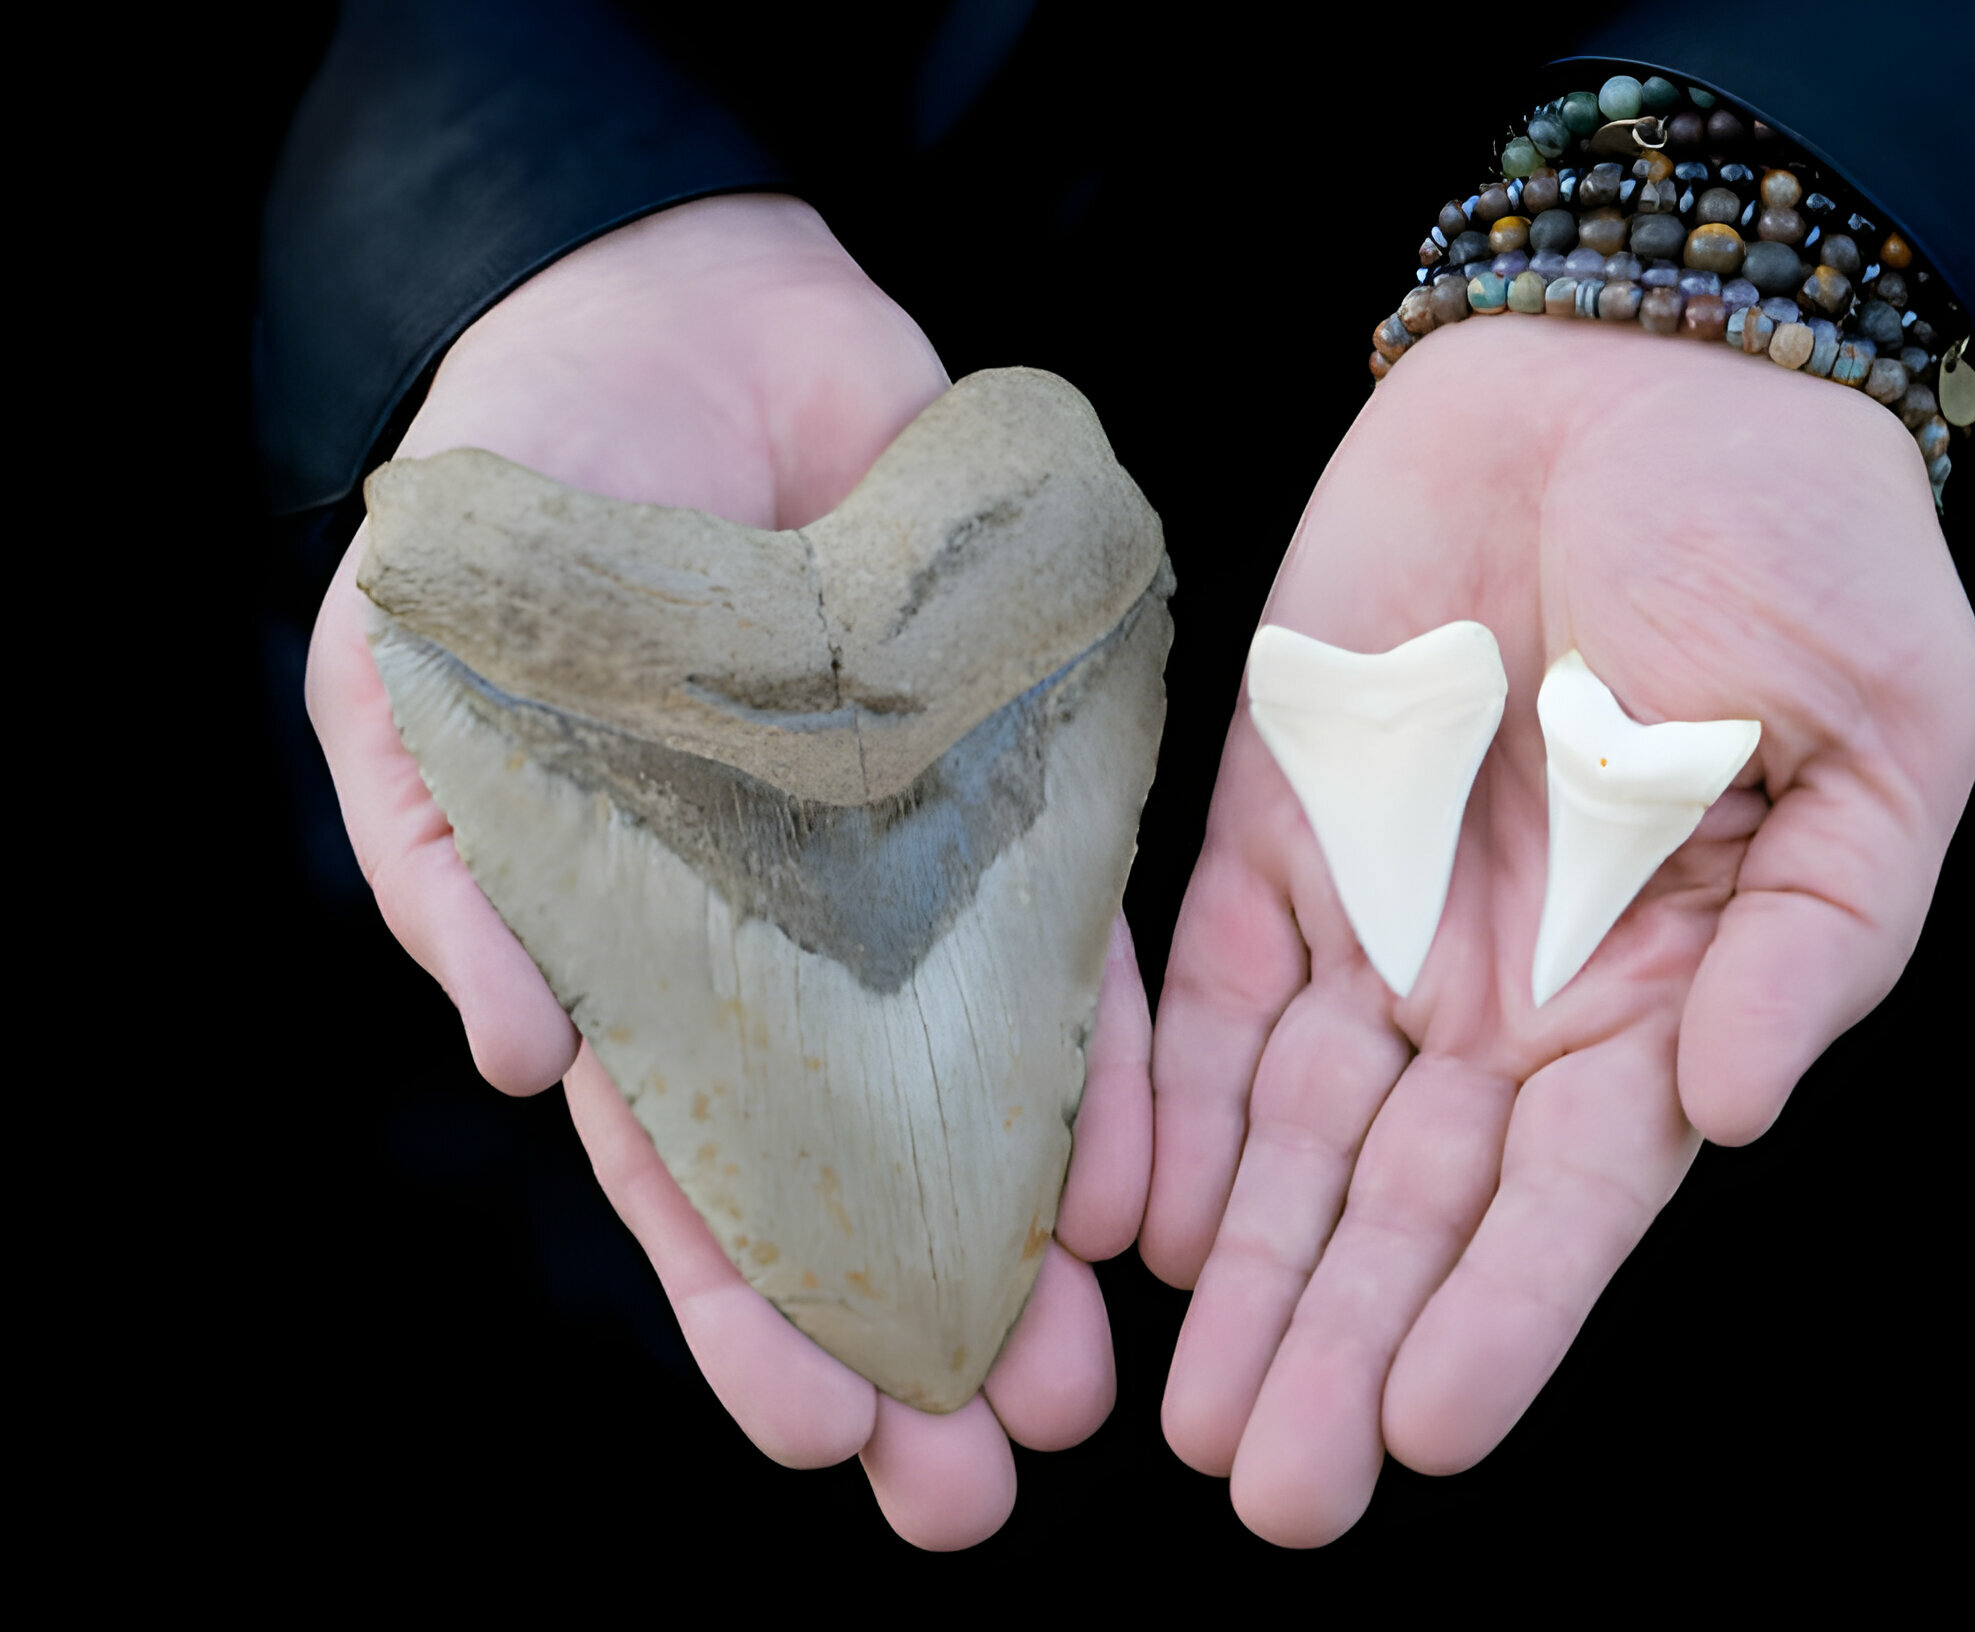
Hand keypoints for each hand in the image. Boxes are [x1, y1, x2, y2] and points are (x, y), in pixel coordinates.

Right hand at [304, 195, 1152, 1547]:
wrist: (679, 311)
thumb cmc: (520, 504)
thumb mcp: (418, 673)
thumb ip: (452, 862)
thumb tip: (523, 1063)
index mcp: (637, 947)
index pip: (696, 1165)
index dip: (752, 1305)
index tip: (822, 1434)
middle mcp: (791, 942)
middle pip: (858, 1174)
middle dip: (913, 1333)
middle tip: (976, 1490)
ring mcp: (916, 870)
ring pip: (986, 1094)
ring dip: (1033, 1241)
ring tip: (1088, 1382)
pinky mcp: (1025, 780)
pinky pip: (1084, 942)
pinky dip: (1118, 1062)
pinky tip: (1148, 1189)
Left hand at [1142, 314, 1974, 1545]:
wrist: (1642, 360)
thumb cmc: (1802, 544)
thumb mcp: (1883, 740)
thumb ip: (1818, 938)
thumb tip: (1729, 1111)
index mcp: (1665, 991)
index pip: (1572, 1195)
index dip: (1504, 1313)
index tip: (1423, 1428)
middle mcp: (1511, 987)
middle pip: (1412, 1199)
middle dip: (1342, 1337)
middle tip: (1272, 1483)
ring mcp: (1385, 908)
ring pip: (1295, 1128)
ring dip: (1243, 1263)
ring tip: (1185, 1405)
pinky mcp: (1278, 816)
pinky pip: (1205, 983)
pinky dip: (1162, 1095)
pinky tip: (1125, 1213)